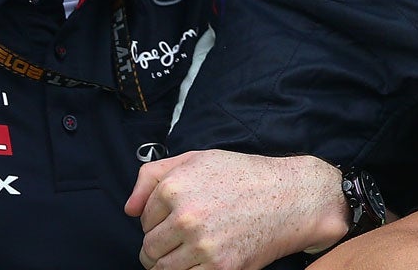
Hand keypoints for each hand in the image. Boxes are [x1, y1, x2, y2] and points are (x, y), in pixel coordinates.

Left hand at [123, 149, 348, 269]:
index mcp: (175, 187)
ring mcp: (202, 246)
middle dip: (161, 246)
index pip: (143, 219)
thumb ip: (153, 176)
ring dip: (171, 264)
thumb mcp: (197, 159)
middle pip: (149, 249)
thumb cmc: (243, 176)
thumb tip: (128, 209)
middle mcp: (186, 217)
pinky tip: (203, 259)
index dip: (158, 219)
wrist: (289, 198)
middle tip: (184, 237)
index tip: (178, 215)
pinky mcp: (220, 269)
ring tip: (192, 250)